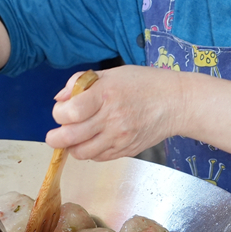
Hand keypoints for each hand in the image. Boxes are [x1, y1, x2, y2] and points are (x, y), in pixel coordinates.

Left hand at [47, 65, 184, 160]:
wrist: (176, 103)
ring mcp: (119, 138)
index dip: (58, 114)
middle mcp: (112, 118)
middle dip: (55, 138)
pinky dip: (89, 152)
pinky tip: (93, 140)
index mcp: (106, 94)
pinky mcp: (126, 150)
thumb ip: (80, 83)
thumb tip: (60, 99)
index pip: (70, 112)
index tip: (61, 111)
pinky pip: (98, 158)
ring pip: (82, 153)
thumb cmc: (143, 84)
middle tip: (54, 135)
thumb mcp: (111, 73)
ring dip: (72, 147)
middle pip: (71, 137)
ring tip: (75, 137)